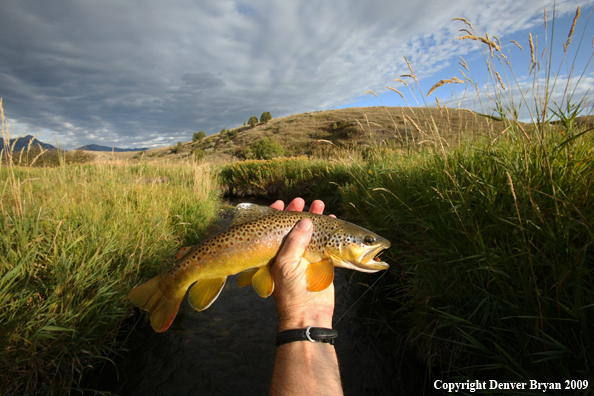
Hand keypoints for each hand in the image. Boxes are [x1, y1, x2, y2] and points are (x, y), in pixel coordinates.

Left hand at [270, 198, 335, 330]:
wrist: (307, 313)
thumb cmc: (291, 291)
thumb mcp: (286, 263)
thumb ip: (295, 241)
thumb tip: (305, 221)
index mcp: (277, 253)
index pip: (274, 229)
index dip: (277, 215)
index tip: (281, 203)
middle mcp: (291, 253)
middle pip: (294, 227)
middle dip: (299, 213)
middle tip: (304, 201)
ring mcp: (306, 257)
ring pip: (311, 232)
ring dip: (315, 218)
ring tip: (320, 204)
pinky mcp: (322, 261)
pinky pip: (326, 242)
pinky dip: (329, 231)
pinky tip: (332, 219)